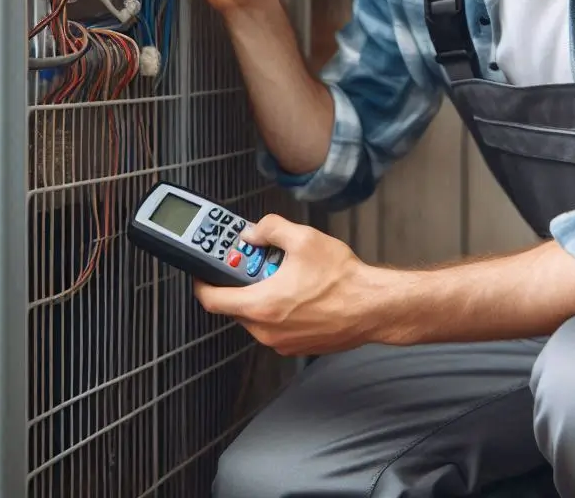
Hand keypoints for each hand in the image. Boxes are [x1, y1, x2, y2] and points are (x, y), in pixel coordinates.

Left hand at [193, 214, 385, 356]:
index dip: (201, 282)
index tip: (201, 271)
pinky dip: (278, 308)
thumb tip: (253, 232)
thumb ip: (270, 229)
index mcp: (261, 305)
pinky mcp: (296, 346)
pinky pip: (275, 325)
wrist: (372, 307)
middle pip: (235, 305)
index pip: (212, 300)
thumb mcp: (303, 239)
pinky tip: (299, 290)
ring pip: (256, 316)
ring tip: (284, 273)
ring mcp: (281, 342)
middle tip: (255, 261)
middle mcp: (266, 330)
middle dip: (241, 281)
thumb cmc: (342, 280)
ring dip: (261, 294)